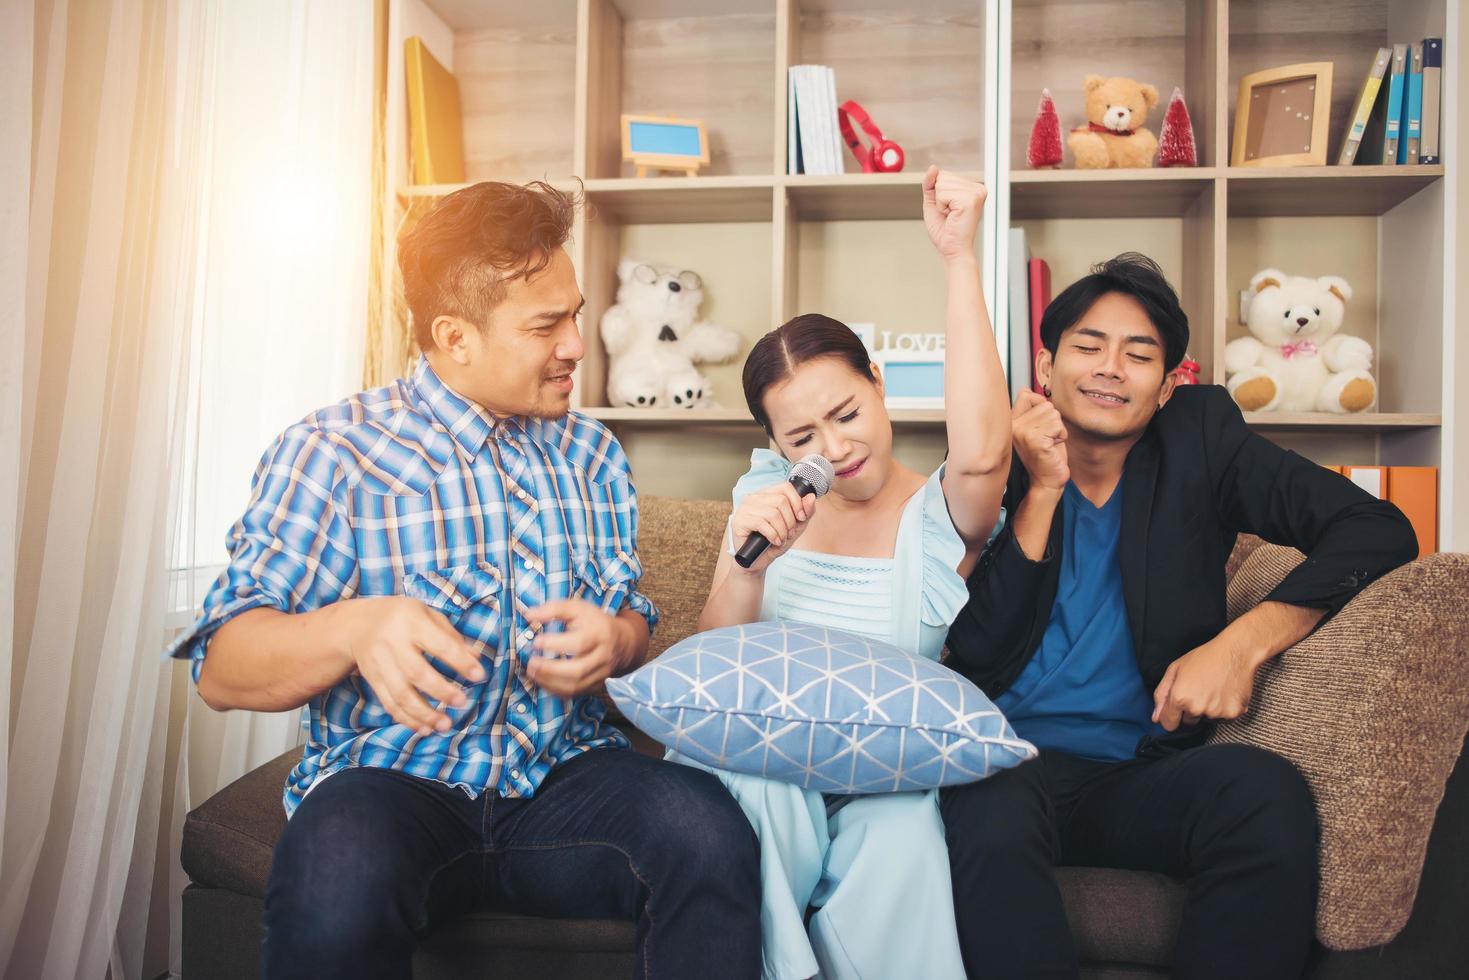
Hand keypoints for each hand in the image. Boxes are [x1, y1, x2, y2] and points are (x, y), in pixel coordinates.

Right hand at [337, 595, 484, 735]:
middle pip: (416, 672)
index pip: (439, 644)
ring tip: (445, 725)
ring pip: (400, 694)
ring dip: (424, 713)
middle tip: (461, 702)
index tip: (479, 675)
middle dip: (440, 691)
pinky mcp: (372, 680)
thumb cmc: (404, 617)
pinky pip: (389, 703)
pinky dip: (407, 719)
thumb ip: (452, 637)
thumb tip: (477, 657)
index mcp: (411, 621)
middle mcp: (392, 642)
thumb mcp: (428, 615)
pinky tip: (424, 728)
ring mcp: (379, 663)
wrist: (359, 624)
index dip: (460, 661)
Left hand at [525, 599, 630, 695]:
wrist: (621, 641)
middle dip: (551, 669)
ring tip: (533, 672)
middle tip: (531, 663)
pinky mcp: (596, 685)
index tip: (537, 641)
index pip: (579, 643)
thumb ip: (554, 609)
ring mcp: (600, 674)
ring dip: (550, 682)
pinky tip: (543, 681)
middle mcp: (603, 656)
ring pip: (576, 686)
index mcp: (599, 634)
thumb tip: (530, 615)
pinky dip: (556, 690)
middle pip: (578, 670)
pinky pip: (575, 693)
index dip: (556, 644)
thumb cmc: (594, 622)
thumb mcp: (577, 608)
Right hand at [728, 480, 817, 572]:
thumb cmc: (773, 543)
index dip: (797, 502)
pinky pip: (762, 523)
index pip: (785, 487)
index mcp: (766, 495)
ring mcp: (744, 508)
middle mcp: (753, 498)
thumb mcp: (795, 527)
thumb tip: (811, 497)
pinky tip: (774, 541)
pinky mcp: (739, 521)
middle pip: (781, 501)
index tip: (801, 517)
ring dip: (782, 530)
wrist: (757, 562)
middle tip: (788, 533)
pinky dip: (773, 535)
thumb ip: (805, 512)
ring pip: (773, 513)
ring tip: (781, 539)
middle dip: (790, 521)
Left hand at [922, 166, 986, 264]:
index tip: (948, 209)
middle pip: (942, 177)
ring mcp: (975, 193)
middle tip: (949, 214)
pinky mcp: (970, 200)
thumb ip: (931, 184)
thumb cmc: (945, 231)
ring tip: (951, 215)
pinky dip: (941, 206)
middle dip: (939, 198)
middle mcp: (977, 188)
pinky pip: (942, 194)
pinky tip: (952, 216)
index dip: (938, 194)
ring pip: (941, 185)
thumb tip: (933, 167)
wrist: (952, 250)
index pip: (944, 175)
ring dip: (940, 203)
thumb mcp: (933, 203)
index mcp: (972, 188)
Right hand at [1012, 390, 1068, 490]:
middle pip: (1045, 404)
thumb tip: (1029, 391)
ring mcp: (1022, 433)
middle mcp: (1012, 426)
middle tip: (1046, 439)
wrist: (1047, 482)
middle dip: (1053, 421)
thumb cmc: (1045, 456)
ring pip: (1053, 414)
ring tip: (1048, 444)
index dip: (1040, 405)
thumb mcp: (1036, 428)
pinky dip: (1061, 436)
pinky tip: (1052, 448)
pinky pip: (1058, 426)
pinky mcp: (1035, 440)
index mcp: (1010, 422)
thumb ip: (1032, 410)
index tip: (1040, 426)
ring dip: (1058, 430)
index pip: (1026, 394)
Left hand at [1151, 639, 1257, 731]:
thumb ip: (1162, 694)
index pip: (1168, 724)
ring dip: (1208, 709)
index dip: (1170, 716)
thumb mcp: (1175, 670)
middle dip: (1191, 710)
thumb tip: (1155, 718)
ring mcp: (1216, 712)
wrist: (1235, 652)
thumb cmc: (1204, 657)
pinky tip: (1225, 692)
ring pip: (1206, 719)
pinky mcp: (1233, 713)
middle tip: (1199, 690)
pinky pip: (1224, 718)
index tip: (1176, 709)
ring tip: (1213, 688)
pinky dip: (1224, 709)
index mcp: (1180, 697)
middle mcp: (1197, 708)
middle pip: (1189, 721)